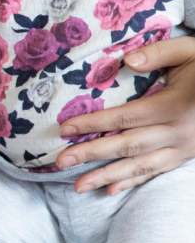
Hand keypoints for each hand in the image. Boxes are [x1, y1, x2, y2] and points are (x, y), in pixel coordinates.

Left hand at [56, 37, 194, 193]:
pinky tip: (111, 190)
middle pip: (128, 146)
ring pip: (140, 166)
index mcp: (176, 106)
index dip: (95, 124)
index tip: (65, 129)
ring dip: (107, 177)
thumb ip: (159, 54)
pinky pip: (157, 172)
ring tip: (78, 186)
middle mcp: (179, 132)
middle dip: (92, 154)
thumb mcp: (190, 51)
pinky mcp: (188, 156)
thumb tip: (128, 60)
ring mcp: (185, 148)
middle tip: (60, 162)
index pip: (126, 117)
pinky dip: (133, 182)